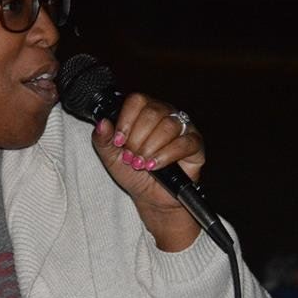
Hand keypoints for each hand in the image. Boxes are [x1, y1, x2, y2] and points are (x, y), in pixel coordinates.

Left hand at [91, 93, 203, 250]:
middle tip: (130, 157)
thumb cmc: (132, 172)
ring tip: (141, 164)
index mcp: (145, 111)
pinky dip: (166, 155)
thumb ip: (103, 139)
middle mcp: (166, 114)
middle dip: (137, 139)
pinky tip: (155, 166)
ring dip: (150, 148)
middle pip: (152, 113)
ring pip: (168, 126)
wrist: (150, 196)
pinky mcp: (195, 144)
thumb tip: (102, 123)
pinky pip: (184, 143)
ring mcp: (182, 127)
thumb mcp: (111, 157)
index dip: (126, 121)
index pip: (137, 101)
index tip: (119, 142)